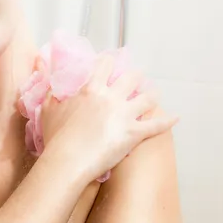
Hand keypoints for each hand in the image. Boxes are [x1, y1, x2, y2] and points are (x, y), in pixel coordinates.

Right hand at [39, 55, 178, 178]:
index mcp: (91, 89)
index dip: (110, 62)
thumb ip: (51, 91)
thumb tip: (47, 77)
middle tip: (137, 78)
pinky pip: (157, 125)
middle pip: (131, 77)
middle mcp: (111, 97)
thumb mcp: (48, 109)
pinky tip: (176, 118)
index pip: (105, 66)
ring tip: (154, 94)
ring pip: (148, 97)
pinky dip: (168, 121)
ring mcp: (125, 115)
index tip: (112, 62)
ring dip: (152, 94)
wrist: (68, 160)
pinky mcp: (134, 133)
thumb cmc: (56, 137)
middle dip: (136, 76)